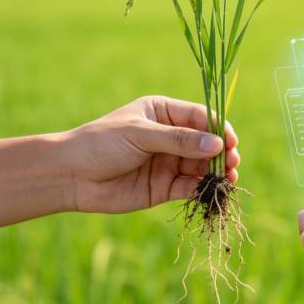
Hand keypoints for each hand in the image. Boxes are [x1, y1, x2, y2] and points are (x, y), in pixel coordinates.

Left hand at [65, 96, 239, 213]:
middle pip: (206, 143)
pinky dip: (202, 189)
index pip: (200, 116)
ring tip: (229, 178)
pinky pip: (189, 187)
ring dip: (217, 172)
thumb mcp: (141, 135)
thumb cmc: (102, 143)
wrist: (71, 176)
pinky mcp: (164, 187)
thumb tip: (218, 144)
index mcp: (163, 112)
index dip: (219, 128)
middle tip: (233, 162)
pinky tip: (210, 191)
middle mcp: (170, 136)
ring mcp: (168, 162)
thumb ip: (179, 140)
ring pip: (201, 166)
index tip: (231, 140)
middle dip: (222, 152)